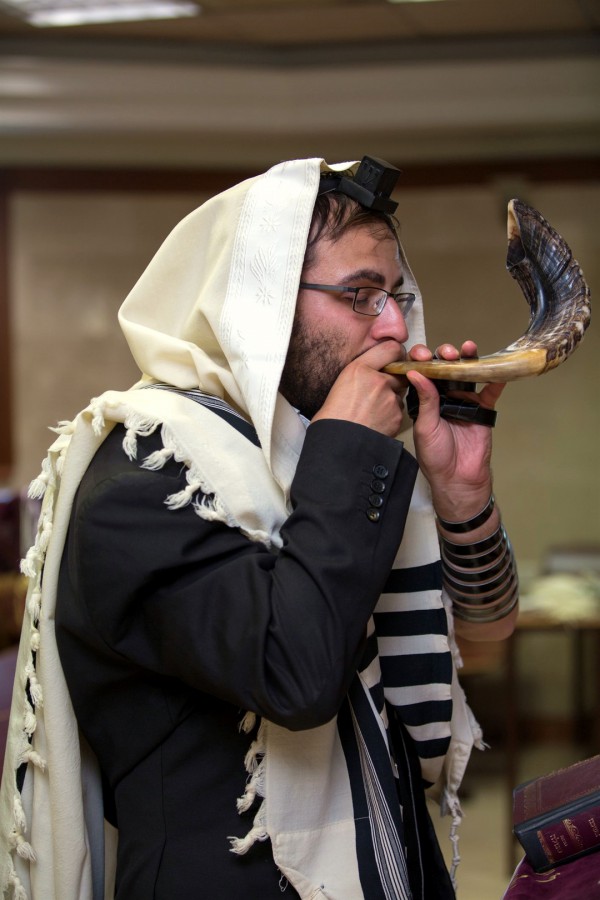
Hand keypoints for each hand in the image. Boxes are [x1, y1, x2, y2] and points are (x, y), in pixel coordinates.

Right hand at [312, 340, 407, 437]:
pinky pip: (399, 410)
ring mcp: (389, 398)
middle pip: (399, 372)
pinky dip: (391, 415)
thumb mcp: (342, 382)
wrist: (336, 443)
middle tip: (377, 392)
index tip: (393, 360)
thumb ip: (362, 370)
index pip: (392, 348)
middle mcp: (377, 380)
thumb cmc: (332, 416)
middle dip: (393, 380)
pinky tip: (376, 421)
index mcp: (359, 368)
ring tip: (372, 410)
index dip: (395, 354)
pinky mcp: (396, 415)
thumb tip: (377, 366)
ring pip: (399, 393)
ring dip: (391, 398)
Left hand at [406, 341, 504, 520]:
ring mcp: (464, 400)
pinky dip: (495, 379)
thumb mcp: (426, 426)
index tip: (421, 355)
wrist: (458, 478)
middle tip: (446, 354)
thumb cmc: (435, 455)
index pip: (423, 374)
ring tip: (468, 348)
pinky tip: (497, 369)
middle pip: (445, 368)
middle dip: (445, 355)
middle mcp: (444, 396)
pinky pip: (490, 392)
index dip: (422, 361)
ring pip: (466, 373)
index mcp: (425, 399)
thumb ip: (425, 399)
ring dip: (467, 359)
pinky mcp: (482, 409)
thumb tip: (415, 372)